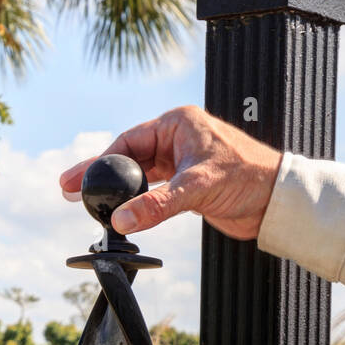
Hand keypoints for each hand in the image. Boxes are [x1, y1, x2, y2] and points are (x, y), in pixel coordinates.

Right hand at [59, 105, 282, 241]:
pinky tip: (119, 210)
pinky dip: (135, 200)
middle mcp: (177, 139)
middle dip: (99, 175)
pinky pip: (152, 190)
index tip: (76, 180)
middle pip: (127, 157)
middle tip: (68, 189)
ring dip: (116, 189)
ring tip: (85, 201)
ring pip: (138, 175)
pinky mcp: (186, 184)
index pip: (128, 141)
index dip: (100, 162)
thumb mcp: (196, 188)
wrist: (277, 201)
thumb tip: (121, 219)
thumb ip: (157, 204)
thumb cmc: (249, 178)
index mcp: (178, 124)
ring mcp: (180, 162)